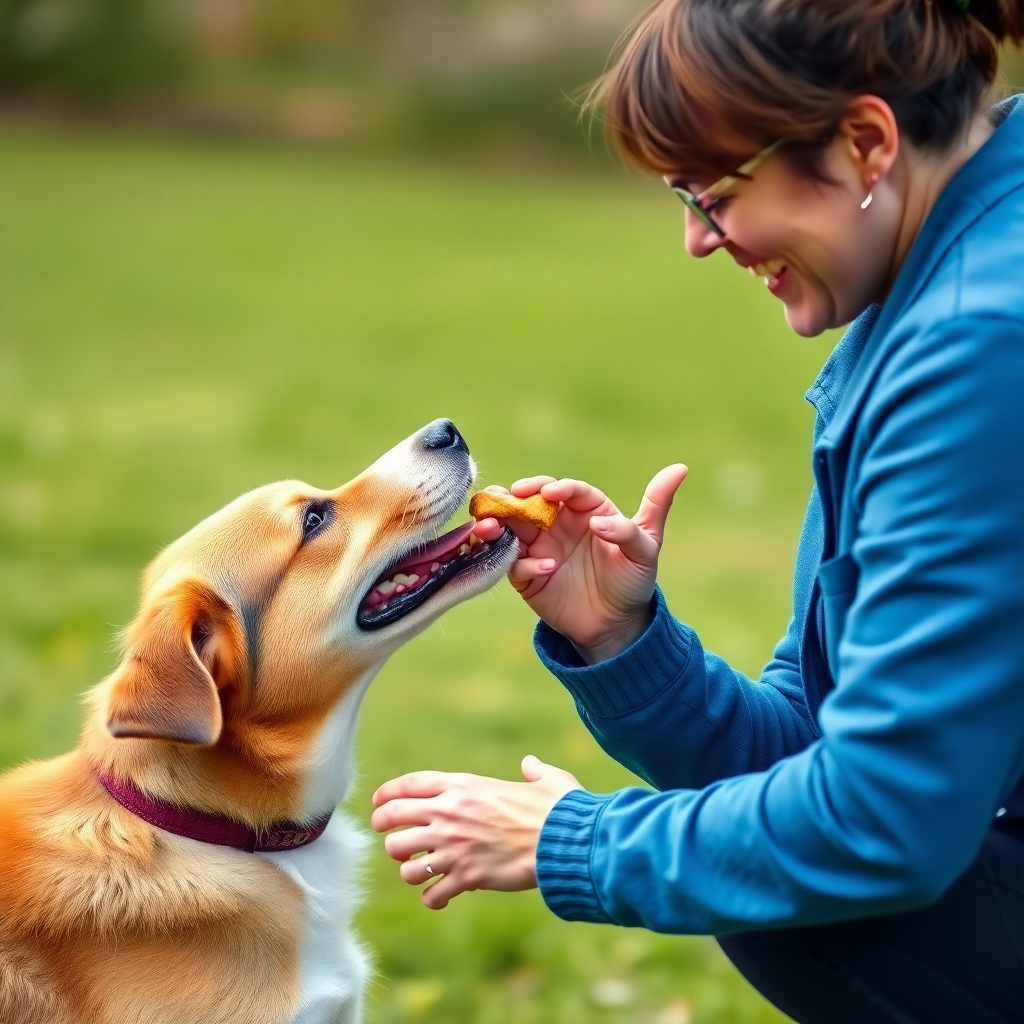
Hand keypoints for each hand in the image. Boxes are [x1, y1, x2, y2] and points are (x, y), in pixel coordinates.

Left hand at [370, 756, 580, 909]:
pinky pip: (431, 894)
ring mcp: (455, 846)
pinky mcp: (466, 876)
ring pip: (404, 861)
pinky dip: (432, 898)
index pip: (409, 785)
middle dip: (385, 830)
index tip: (378, 803)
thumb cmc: (558, 808)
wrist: (564, 841)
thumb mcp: (545, 779)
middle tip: (390, 839)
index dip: (387, 794)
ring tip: (420, 871)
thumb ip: (533, 771)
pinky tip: (440, 897)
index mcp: (463, 786)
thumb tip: (530, 765)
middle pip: (393, 820)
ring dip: (409, 869)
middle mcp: (450, 814)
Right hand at [474, 465, 686, 662]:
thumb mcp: (648, 546)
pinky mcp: (526, 575)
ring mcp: (539, 547)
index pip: (567, 491)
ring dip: (498, 523)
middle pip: (530, 502)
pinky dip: (522, 563)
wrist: (617, 625)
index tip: (550, 492)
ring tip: (494, 526)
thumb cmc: (633, 580)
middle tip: (509, 497)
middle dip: (514, 497)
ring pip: (510, 527)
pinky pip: (514, 564)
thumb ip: (656, 507)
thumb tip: (678, 470)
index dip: (556, 487)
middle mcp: (558, 523)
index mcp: (586, 509)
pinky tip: (544, 569)